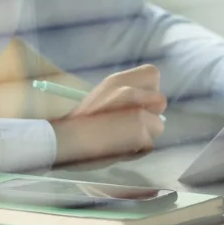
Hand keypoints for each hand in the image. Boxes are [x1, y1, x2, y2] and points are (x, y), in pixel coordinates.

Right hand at [48, 64, 166, 167]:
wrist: (63, 142)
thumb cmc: (80, 124)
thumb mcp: (104, 99)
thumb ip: (128, 99)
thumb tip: (157, 104)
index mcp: (117, 80)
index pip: (153, 74)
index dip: (148, 92)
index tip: (134, 106)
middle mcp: (128, 90)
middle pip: (160, 100)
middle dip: (150, 115)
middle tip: (128, 125)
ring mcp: (137, 111)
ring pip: (158, 125)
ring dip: (144, 136)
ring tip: (122, 140)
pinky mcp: (140, 131)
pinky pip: (149, 144)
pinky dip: (139, 150)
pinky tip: (121, 150)